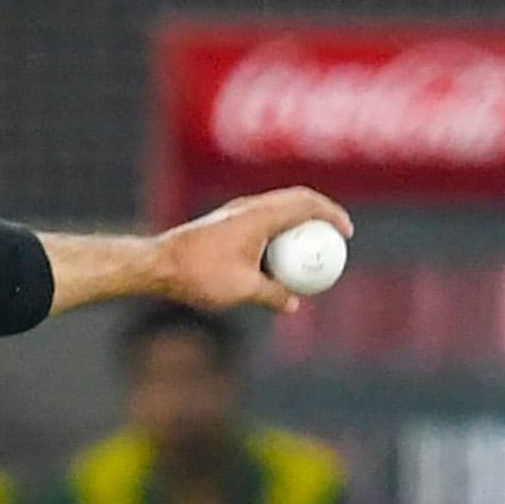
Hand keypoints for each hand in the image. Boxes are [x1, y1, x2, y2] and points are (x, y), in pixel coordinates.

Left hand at [154, 188, 354, 313]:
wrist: (158, 264)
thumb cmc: (199, 275)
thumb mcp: (242, 290)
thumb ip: (272, 295)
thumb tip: (293, 304)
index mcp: (260, 215)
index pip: (307, 204)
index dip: (332, 215)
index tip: (346, 234)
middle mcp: (249, 206)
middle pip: (297, 199)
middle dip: (321, 215)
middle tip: (335, 237)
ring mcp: (236, 211)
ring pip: (279, 207)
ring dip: (299, 222)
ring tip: (311, 248)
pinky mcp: (227, 221)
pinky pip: (264, 218)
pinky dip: (280, 231)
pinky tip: (280, 256)